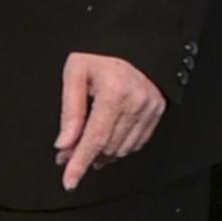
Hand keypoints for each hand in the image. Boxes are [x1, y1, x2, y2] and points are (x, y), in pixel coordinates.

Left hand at [55, 51, 166, 191]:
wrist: (130, 39)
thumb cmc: (99, 53)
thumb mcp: (75, 73)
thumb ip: (70, 111)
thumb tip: (64, 144)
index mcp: (114, 92)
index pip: (95, 139)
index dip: (80, 163)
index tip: (69, 181)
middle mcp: (136, 103)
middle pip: (108, 146)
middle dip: (84, 156)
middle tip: (66, 154)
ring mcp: (149, 108)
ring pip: (123, 148)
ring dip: (102, 154)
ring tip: (84, 147)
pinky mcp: (157, 111)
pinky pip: (137, 142)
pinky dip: (119, 148)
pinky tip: (106, 142)